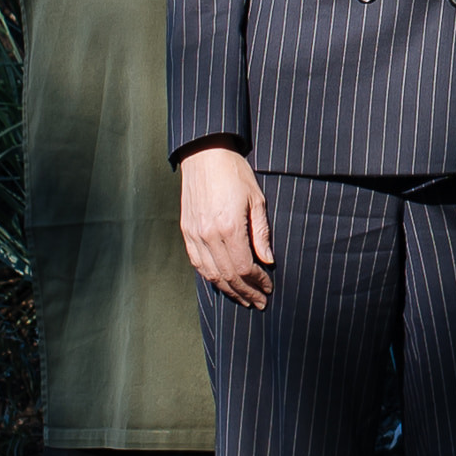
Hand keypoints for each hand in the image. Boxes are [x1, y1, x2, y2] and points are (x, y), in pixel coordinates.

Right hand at [177, 144, 274, 306]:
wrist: (204, 154)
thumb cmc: (234, 172)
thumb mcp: (257, 199)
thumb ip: (261, 233)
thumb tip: (267, 260)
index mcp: (229, 227)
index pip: (243, 268)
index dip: (257, 281)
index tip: (268, 287)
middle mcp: (208, 235)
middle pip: (227, 275)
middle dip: (245, 292)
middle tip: (259, 302)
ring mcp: (194, 234)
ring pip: (210, 273)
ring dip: (228, 289)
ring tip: (243, 299)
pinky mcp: (186, 230)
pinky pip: (197, 262)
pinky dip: (210, 276)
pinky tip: (222, 282)